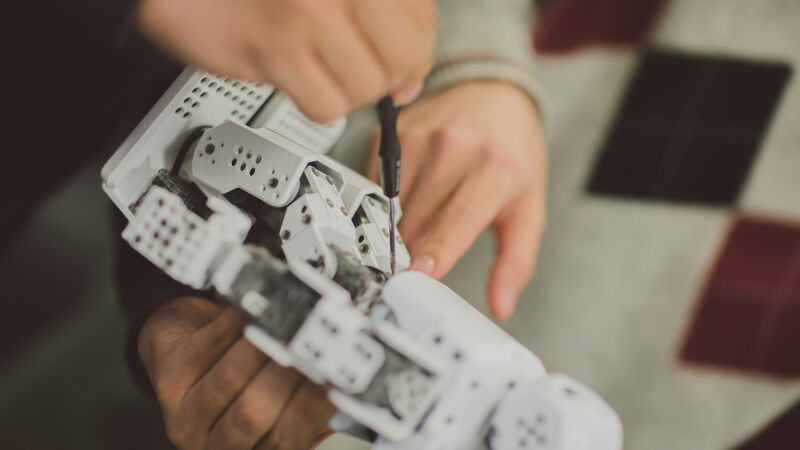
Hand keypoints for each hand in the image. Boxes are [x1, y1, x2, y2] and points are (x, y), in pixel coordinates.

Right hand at [137, 0, 435, 121]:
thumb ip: (379, 13)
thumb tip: (410, 75)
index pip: (421, 16)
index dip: (417, 49)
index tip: (406, 62)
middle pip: (404, 58)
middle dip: (389, 77)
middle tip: (368, 72)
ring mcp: (309, 11)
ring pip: (366, 88)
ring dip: (346, 90)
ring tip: (321, 67)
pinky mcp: (274, 48)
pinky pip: (325, 106)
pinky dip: (315, 101)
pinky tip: (298, 77)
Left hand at [138, 296, 334, 448]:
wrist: (186, 346)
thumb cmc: (238, 373)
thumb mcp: (279, 399)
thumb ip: (306, 401)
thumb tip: (344, 388)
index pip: (288, 439)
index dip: (314, 406)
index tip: (336, 374)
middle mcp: (214, 443)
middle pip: (254, 414)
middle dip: (288, 375)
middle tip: (311, 346)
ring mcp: (184, 414)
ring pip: (230, 377)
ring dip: (263, 346)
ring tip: (286, 324)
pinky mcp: (168, 376)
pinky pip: (208, 344)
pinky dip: (237, 322)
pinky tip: (256, 308)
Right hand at [366, 81, 546, 320]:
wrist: (492, 94)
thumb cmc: (511, 153)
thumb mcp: (528, 207)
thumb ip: (516, 261)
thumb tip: (501, 305)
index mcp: (495, 168)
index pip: (459, 217)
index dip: (437, 249)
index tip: (419, 273)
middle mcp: (455, 148)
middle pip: (419, 221)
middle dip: (418, 249)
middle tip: (425, 259)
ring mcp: (420, 138)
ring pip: (395, 207)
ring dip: (405, 225)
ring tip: (429, 214)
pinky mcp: (394, 135)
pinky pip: (379, 186)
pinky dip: (392, 201)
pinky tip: (416, 190)